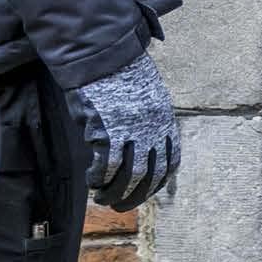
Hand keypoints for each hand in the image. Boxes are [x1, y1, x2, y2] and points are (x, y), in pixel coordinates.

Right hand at [76, 52, 179, 207]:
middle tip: (119, 206)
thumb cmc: (120, 75)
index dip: (156, 183)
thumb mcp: (146, 98)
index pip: (169, 163)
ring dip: (114, 192)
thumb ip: (146, 124)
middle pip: (148, 175)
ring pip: (128, 175)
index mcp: (165, 121)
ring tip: (102, 198)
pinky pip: (105, 165)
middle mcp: (153, 129)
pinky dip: (98, 178)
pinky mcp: (107, 131)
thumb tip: (139, 151)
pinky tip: (92, 181)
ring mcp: (131, 131)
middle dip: (134, 196)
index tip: (144, 193)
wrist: (103, 55)